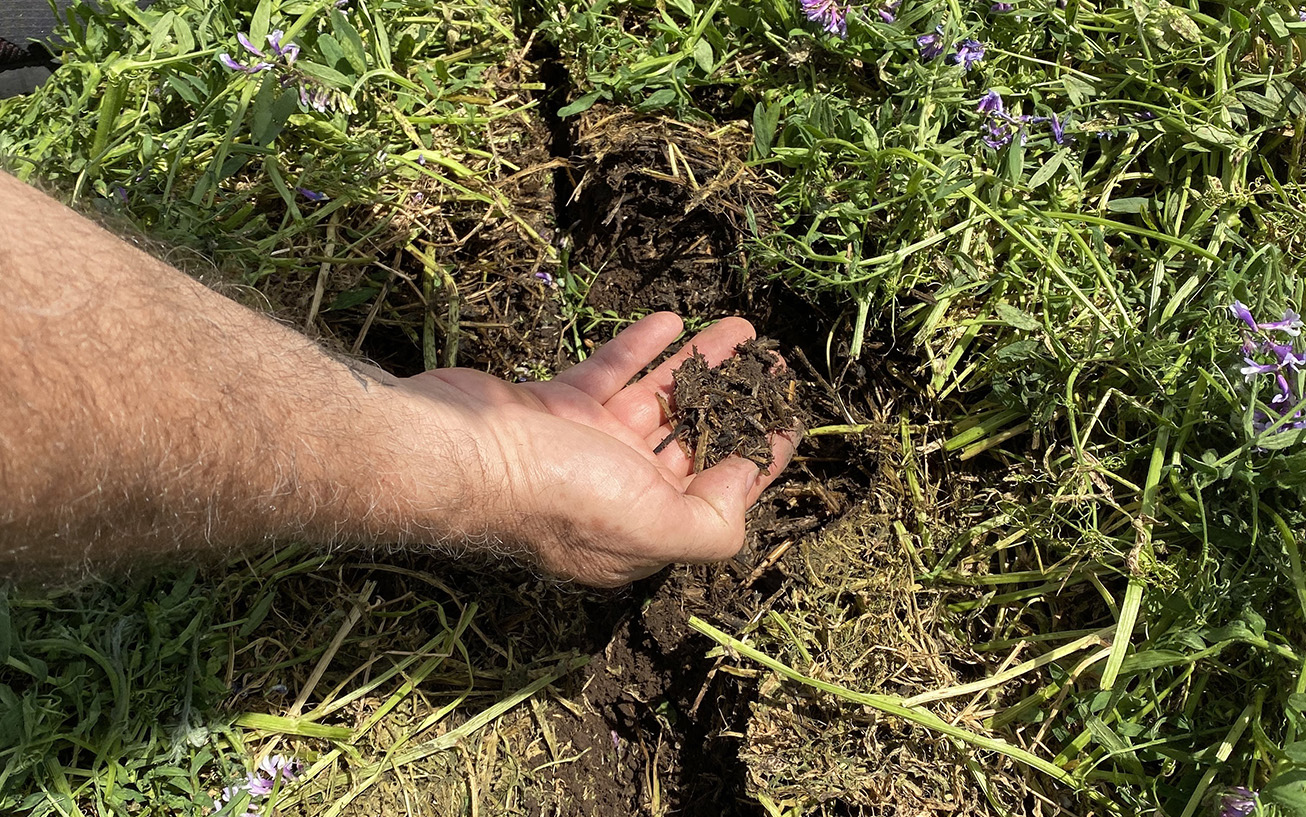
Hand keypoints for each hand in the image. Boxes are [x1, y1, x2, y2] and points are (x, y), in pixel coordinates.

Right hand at [394, 313, 796, 585]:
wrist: (456, 452)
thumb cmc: (557, 495)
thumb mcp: (653, 526)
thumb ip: (711, 524)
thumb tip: (743, 493)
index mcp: (645, 529)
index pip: (718, 493)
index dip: (759, 456)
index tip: (789, 420)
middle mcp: (618, 491)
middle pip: (693, 439)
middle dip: (735, 401)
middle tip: (773, 365)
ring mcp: (584, 448)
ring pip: (657, 399)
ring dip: (699, 364)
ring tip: (741, 329)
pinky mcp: (554, 408)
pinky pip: (610, 372)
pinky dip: (640, 348)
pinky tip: (672, 321)